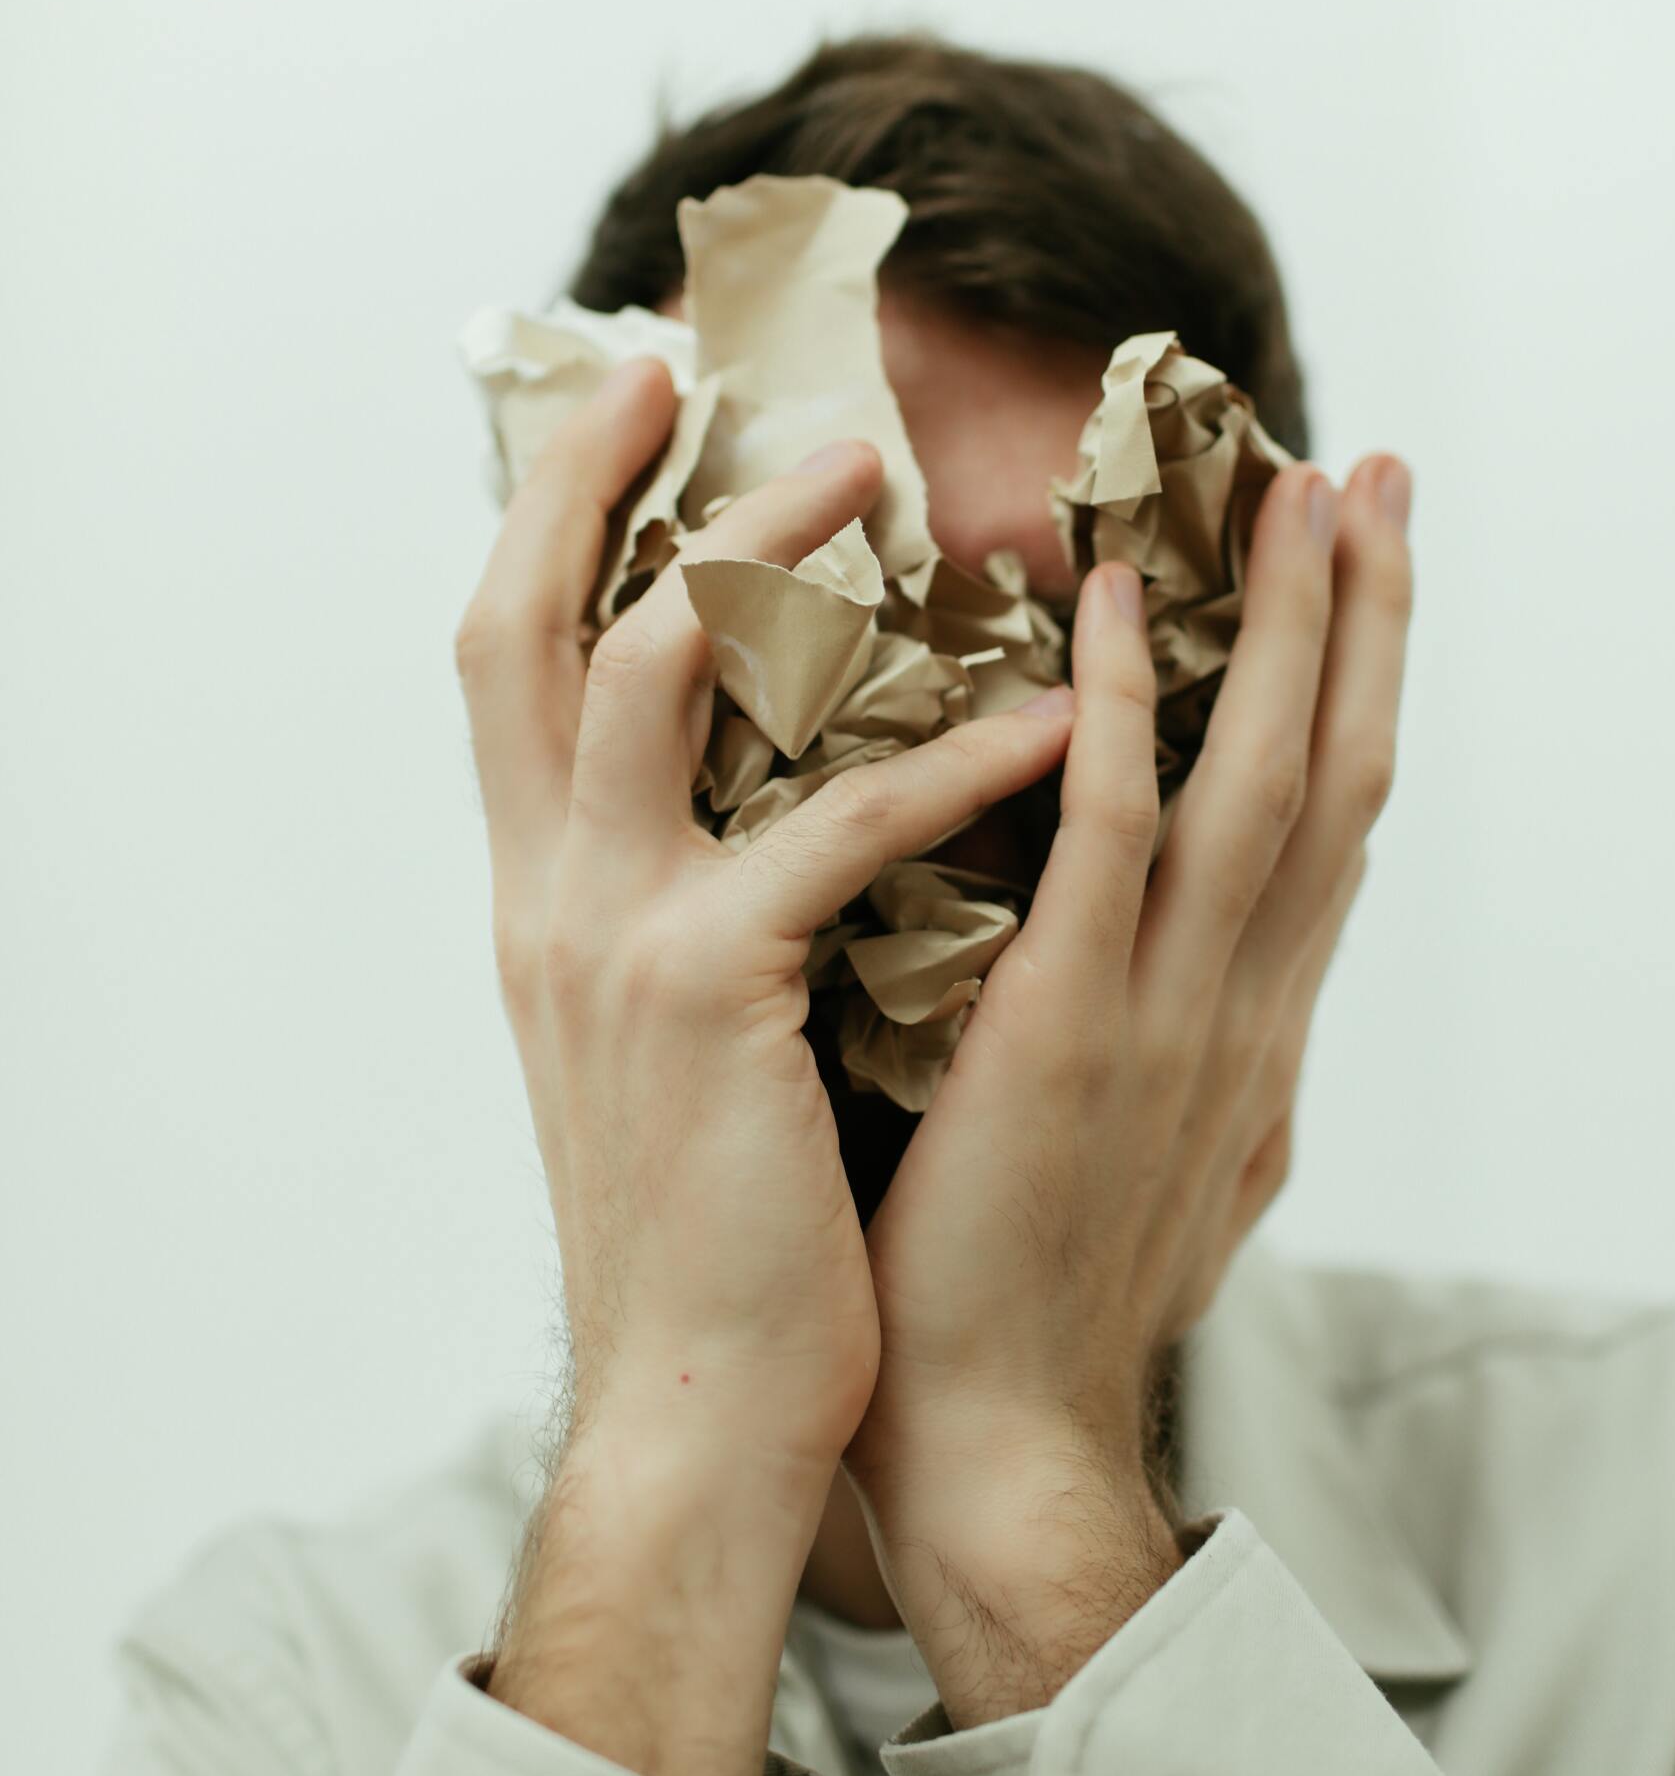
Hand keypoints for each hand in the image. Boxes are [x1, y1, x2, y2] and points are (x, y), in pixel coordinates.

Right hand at [453, 361, 1077, 1492]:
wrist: (705, 1407)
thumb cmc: (730, 1223)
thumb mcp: (672, 1036)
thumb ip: (694, 902)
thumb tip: (771, 795)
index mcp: (547, 897)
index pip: (508, 660)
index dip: (548, 522)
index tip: (624, 409)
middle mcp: (550, 893)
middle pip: (525, 618)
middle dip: (587, 477)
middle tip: (689, 367)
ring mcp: (617, 936)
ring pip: (656, 667)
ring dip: (766, 551)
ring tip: (885, 475)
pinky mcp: (710, 996)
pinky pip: (834, 825)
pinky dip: (954, 755)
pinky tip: (1065, 712)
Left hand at [840, 454, 1413, 1703]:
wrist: (990, 1445)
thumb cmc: (1039, 1305)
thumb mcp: (1156, 1172)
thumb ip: (1190, 1067)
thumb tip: (1215, 1014)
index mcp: (1251, 1030)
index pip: (1329, 824)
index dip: (1361, 687)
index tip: (1367, 566)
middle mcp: (1240, 1007)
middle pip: (1333, 774)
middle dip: (1364, 620)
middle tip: (1374, 473)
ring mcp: (1167, 1016)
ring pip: (1259, 782)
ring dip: (1291, 629)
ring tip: (1300, 490)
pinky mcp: (1066, 1033)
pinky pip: (1108, 838)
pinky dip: (1124, 712)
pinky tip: (1111, 603)